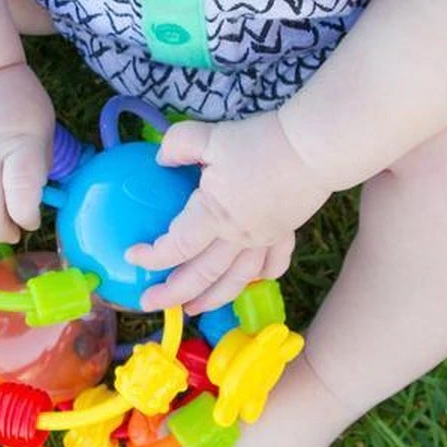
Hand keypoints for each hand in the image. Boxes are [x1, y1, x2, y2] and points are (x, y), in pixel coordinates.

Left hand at [126, 110, 333, 312]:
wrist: (314, 147)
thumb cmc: (261, 141)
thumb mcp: (211, 137)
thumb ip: (179, 145)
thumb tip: (160, 158)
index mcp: (215, 215)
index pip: (177, 246)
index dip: (152, 256)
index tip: (132, 255)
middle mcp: (239, 236)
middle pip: (202, 275)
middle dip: (173, 293)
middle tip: (149, 302)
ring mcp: (265, 239)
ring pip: (236, 281)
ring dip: (212, 299)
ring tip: (193, 309)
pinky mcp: (286, 232)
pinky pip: (272, 265)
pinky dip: (259, 278)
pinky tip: (250, 281)